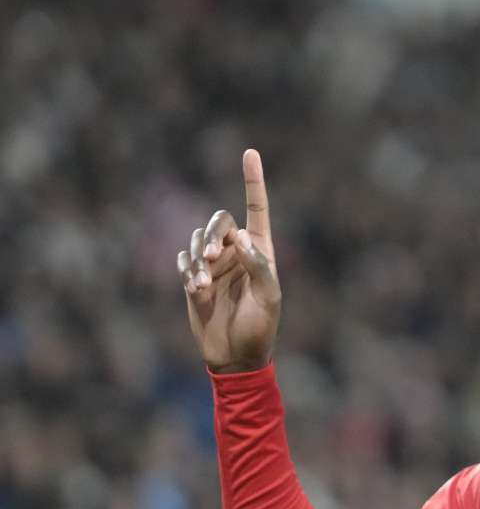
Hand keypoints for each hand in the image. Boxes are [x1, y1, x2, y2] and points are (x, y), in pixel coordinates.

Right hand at [177, 149, 280, 373]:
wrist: (236, 356)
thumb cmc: (260, 328)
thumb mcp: (270, 298)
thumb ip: (259, 267)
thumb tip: (241, 239)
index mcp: (261, 251)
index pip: (257, 209)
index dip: (253, 181)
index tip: (249, 152)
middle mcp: (237, 253)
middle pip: (219, 221)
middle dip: (212, 234)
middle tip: (211, 257)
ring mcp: (213, 265)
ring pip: (196, 240)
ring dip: (196, 257)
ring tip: (200, 283)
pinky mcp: (192, 280)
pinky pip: (182, 262)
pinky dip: (185, 270)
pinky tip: (194, 288)